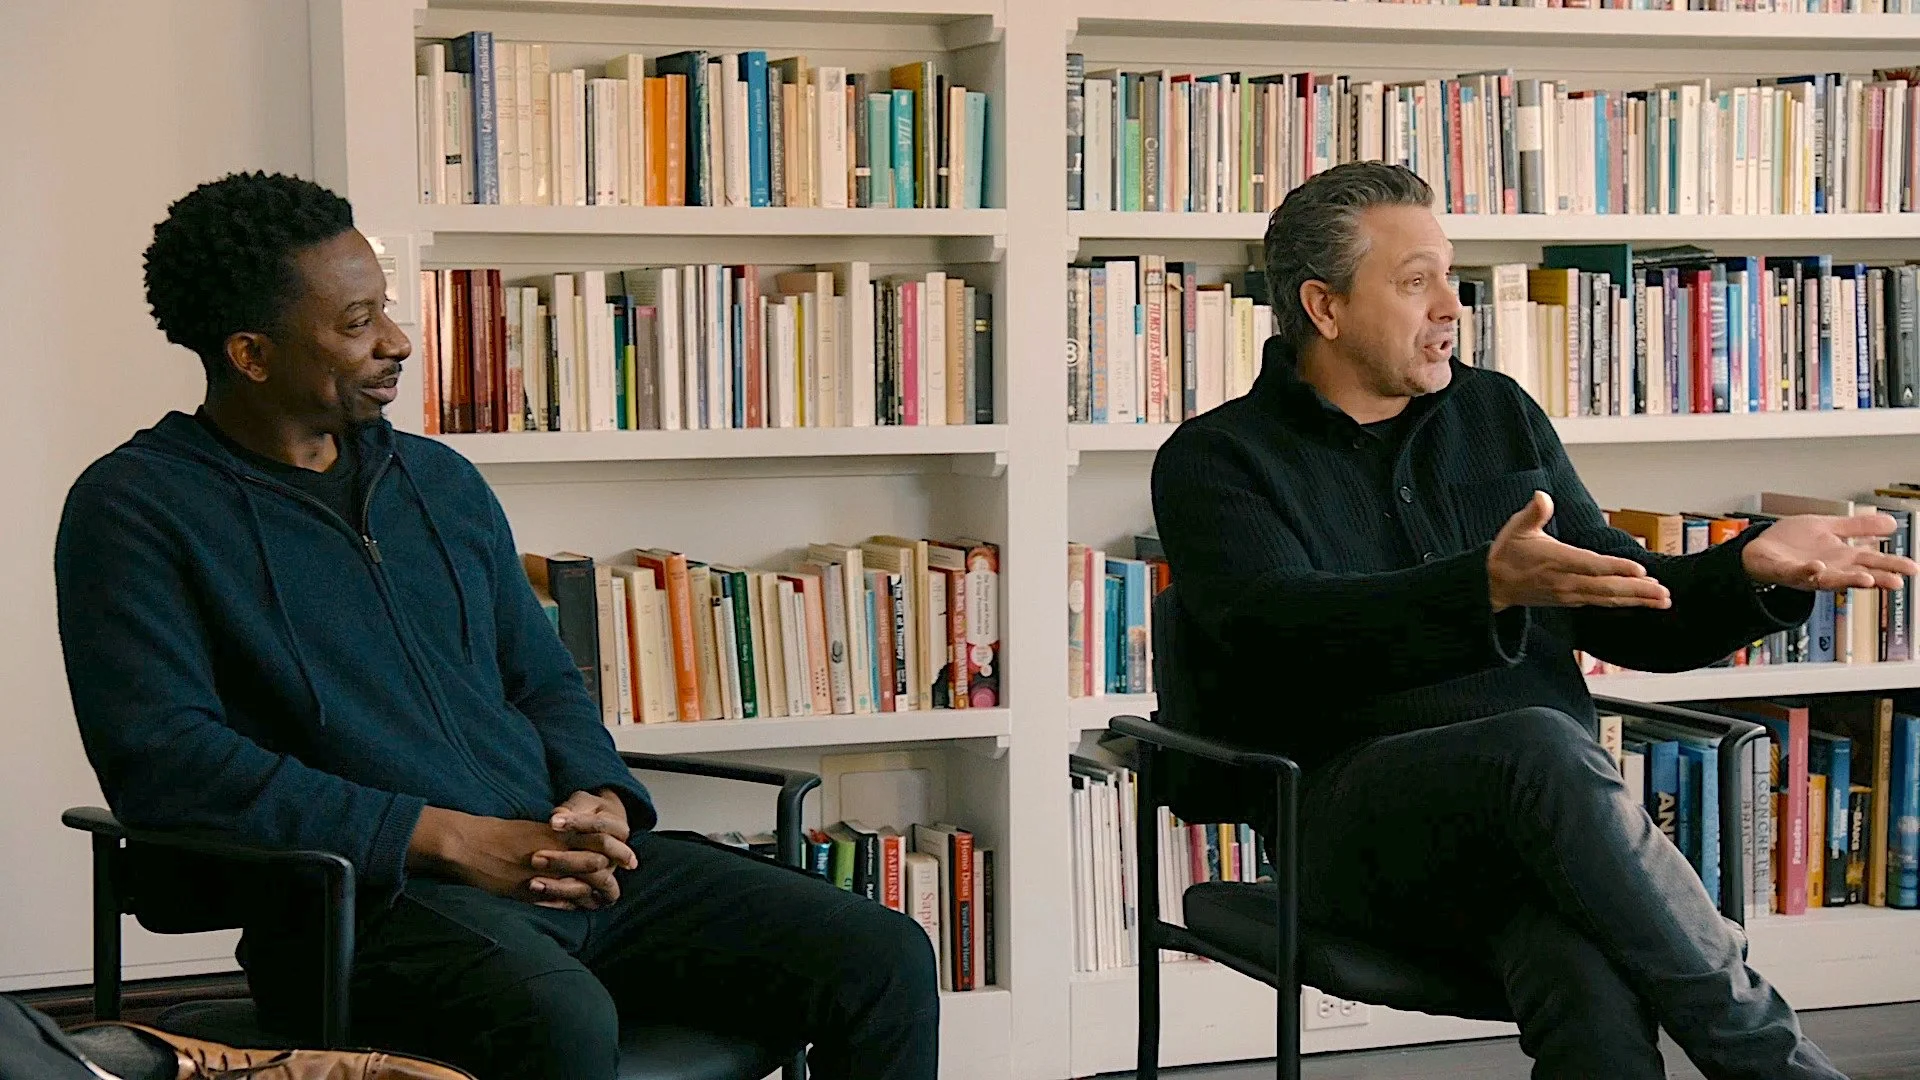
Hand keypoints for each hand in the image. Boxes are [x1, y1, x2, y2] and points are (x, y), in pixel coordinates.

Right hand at [408, 806, 617, 909]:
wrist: (467, 843)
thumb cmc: (498, 833)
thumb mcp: (533, 829)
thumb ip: (557, 838)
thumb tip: (576, 844)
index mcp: (556, 832)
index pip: (599, 839)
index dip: (618, 850)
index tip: (631, 858)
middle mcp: (553, 851)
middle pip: (597, 864)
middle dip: (614, 876)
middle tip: (623, 887)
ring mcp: (541, 873)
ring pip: (580, 885)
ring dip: (595, 894)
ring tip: (606, 900)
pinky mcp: (527, 890)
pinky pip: (557, 901)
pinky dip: (571, 905)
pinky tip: (579, 909)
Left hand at [535, 789, 637, 905]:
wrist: (598, 829)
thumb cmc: (586, 811)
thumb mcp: (583, 803)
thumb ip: (573, 809)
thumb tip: (558, 816)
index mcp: (618, 830)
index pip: (600, 826)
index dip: (576, 824)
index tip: (552, 822)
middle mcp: (616, 857)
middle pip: (595, 861)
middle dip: (564, 861)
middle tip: (535, 858)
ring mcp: (608, 877)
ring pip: (588, 887)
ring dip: (560, 886)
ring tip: (533, 883)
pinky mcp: (595, 894)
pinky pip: (579, 903)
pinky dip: (558, 902)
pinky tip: (536, 898)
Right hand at [1486, 491, 1671, 612]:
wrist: (1493, 585)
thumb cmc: (1507, 554)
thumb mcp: (1516, 528)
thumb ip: (1533, 512)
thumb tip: (1542, 496)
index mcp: (1556, 561)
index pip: (1591, 566)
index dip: (1616, 568)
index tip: (1640, 569)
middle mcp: (1566, 581)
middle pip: (1607, 588)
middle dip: (1638, 590)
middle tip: (1663, 591)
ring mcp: (1570, 593)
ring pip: (1608, 598)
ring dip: (1637, 599)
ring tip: (1662, 599)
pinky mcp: (1572, 600)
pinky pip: (1602, 602)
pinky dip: (1623, 602)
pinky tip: (1640, 601)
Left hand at [1741, 513, 1919, 590]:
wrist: (1758, 549)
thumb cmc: (1793, 542)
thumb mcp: (1830, 528)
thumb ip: (1858, 528)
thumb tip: (1891, 523)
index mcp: (1841, 557)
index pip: (1872, 561)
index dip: (1892, 565)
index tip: (1912, 568)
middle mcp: (1829, 568)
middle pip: (1857, 573)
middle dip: (1877, 578)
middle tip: (1896, 581)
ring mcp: (1808, 572)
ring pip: (1832, 579)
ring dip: (1848, 579)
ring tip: (1866, 578)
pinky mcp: (1787, 571)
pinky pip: (1798, 573)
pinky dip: (1808, 571)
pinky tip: (1817, 566)